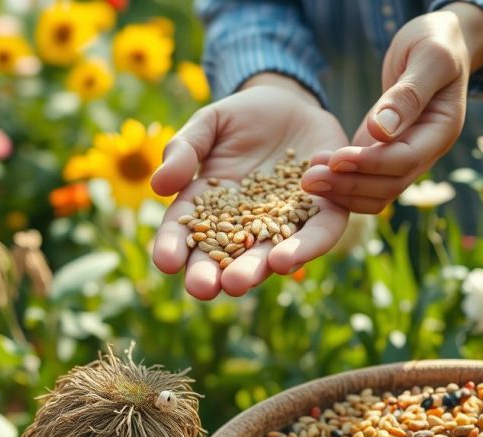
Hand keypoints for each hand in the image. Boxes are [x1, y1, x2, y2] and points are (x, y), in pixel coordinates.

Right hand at [150, 74, 349, 299]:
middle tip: (202, 288)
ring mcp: (284, 222)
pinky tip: (288, 259)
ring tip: (239, 284)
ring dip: (253, 271)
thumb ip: (184, 150)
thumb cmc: (241, 117)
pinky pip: (317, 233)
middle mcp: (244, 225)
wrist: (293, 102)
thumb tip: (158, 185)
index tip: (166, 262)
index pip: (185, 233)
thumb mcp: (208, 124)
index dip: (173, 247)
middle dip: (211, 275)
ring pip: (268, 254)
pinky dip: (305, 247)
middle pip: (224, 256)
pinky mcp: (324, 210)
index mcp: (208, 206)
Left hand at [302, 2, 482, 212]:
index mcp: (441, 130)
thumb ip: (408, 94)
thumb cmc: (434, 43)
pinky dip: (341, 183)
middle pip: (388, 185)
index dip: (370, 164)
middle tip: (308, 180)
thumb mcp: (428, 57)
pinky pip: (364, 180)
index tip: (336, 159)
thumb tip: (382, 131)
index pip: (406, 160)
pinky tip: (315, 171)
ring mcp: (404, 155)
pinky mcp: (383, 152)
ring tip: (307, 180)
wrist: (435, 43)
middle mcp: (425, 150)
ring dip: (341, 192)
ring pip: (376, 192)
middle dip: (348, 185)